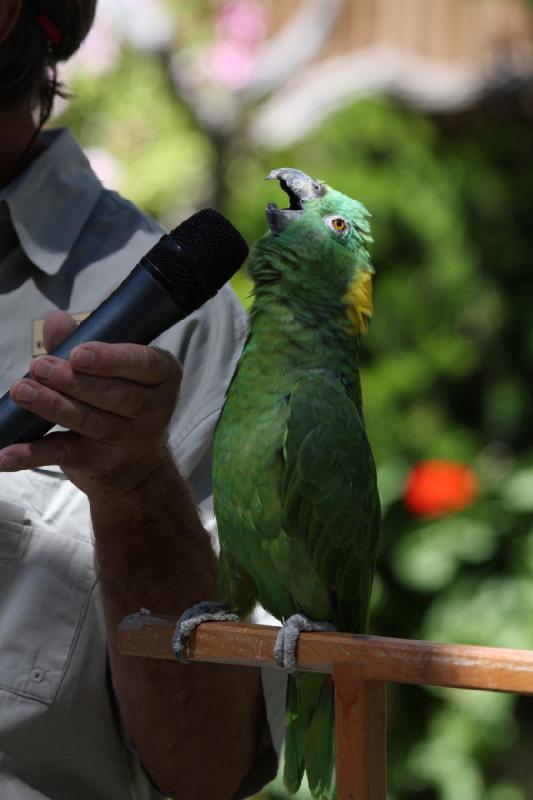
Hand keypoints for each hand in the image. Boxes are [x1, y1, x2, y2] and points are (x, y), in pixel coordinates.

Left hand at [0, 311, 181, 496]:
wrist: (136, 465)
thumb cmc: (121, 400)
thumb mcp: (112, 368)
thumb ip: (83, 342)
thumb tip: (57, 321)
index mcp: (161, 375)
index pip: (142, 364)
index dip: (111, 359)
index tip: (78, 353)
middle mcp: (153, 409)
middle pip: (115, 394)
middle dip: (74, 381)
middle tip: (39, 367)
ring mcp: (129, 439)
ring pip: (90, 421)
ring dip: (53, 406)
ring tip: (22, 391)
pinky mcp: (101, 462)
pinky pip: (64, 454)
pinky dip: (32, 454)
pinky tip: (6, 454)